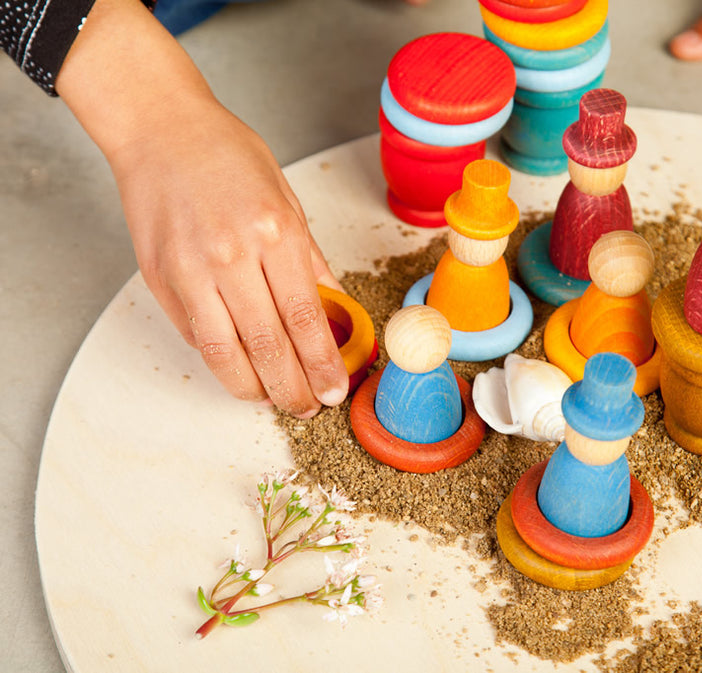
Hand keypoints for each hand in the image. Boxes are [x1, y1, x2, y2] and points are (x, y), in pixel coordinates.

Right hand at [111, 96, 347, 416]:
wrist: (161, 130)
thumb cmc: (228, 156)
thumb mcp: (288, 200)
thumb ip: (310, 262)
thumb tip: (335, 310)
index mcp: (275, 233)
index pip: (305, 317)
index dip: (322, 363)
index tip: (334, 390)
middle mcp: (233, 256)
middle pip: (269, 345)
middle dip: (293, 387)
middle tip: (307, 407)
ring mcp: (191, 271)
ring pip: (226, 353)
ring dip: (254, 388)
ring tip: (274, 400)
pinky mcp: (161, 280)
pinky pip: (195, 336)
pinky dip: (220, 362)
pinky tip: (241, 371)